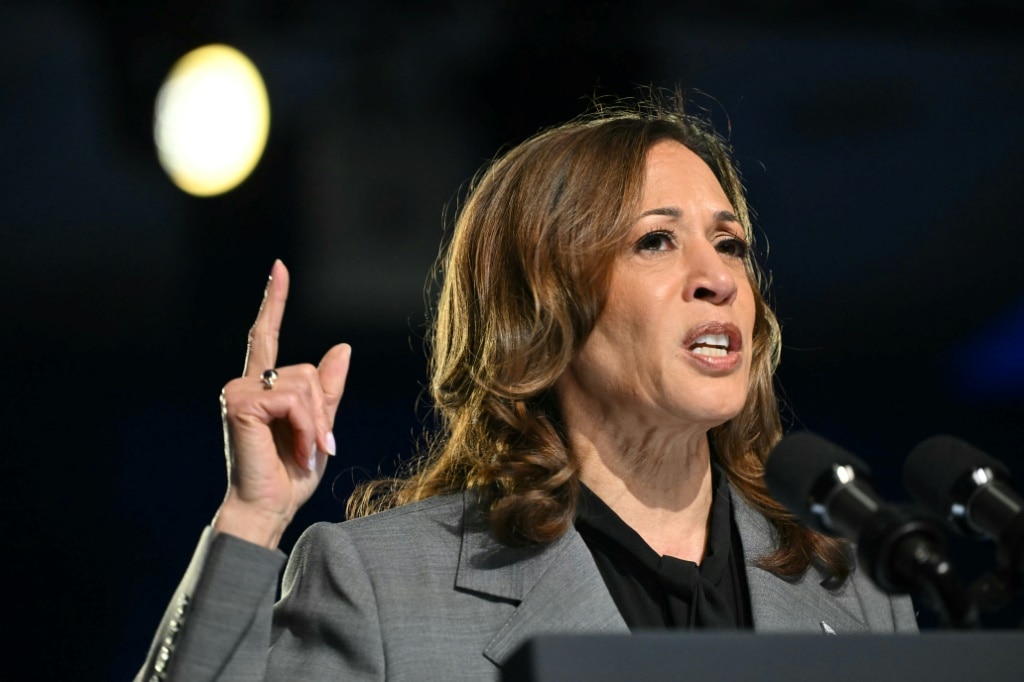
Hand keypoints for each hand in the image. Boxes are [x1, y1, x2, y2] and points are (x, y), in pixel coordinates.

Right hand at [212, 260, 350, 548]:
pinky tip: (299, 452)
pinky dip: (307, 428)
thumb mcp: (319, 427)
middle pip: (306, 372)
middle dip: (323, 412)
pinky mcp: (240, 403)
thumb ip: (327, 390)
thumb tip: (342, 347)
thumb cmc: (290, 475)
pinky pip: (293, 400)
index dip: (274, 300)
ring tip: (307, 453)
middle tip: (318, 448)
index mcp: (263, 388)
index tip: (280, 267)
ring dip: (316, 425)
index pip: (266, 335)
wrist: (269, 508)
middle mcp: (246, 383)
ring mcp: (239, 391)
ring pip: (303, 385)